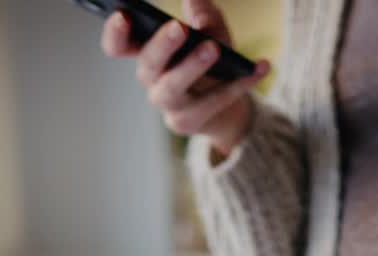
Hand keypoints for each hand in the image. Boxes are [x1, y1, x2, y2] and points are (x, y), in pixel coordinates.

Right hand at [100, 0, 270, 156]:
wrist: (226, 102)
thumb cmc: (211, 58)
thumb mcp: (211, 30)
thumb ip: (203, 14)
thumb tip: (194, 0)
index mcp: (147, 52)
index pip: (118, 45)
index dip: (115, 33)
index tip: (123, 15)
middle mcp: (151, 79)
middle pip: (147, 63)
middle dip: (161, 46)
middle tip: (179, 29)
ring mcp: (167, 103)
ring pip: (173, 87)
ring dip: (192, 66)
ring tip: (213, 47)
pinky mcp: (188, 122)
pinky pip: (214, 100)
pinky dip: (240, 83)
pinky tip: (261, 65)